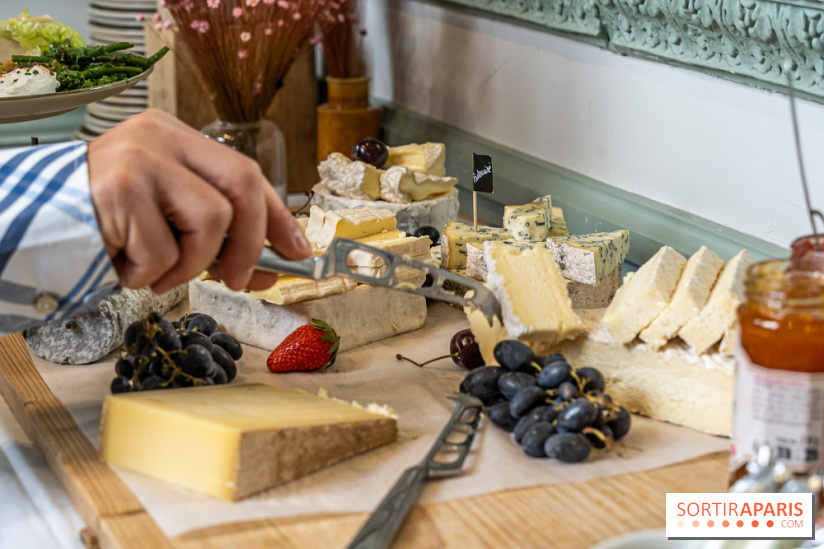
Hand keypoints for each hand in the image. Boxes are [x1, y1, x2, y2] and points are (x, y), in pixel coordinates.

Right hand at [88, 109, 310, 293]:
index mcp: (176, 138)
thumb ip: (215, 238)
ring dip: (189, 265)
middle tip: (237, 279)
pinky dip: (149, 274)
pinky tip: (123, 264)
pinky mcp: (116, 192)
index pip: (246, 173)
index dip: (279, 217)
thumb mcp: (166, 220)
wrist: (30, 224)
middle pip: (242, 186)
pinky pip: (163, 252)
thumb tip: (269, 270)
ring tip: (156, 270)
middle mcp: (159, 137)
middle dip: (252, 243)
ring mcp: (138, 160)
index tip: (298, 251)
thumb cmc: (104, 222)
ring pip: (209, 222)